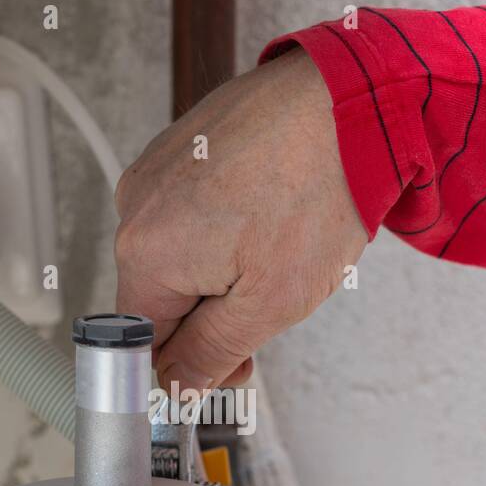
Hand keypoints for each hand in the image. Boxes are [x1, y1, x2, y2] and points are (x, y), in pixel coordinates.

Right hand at [114, 48, 367, 391]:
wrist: (350, 98)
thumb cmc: (317, 188)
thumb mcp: (270, 302)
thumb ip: (211, 354)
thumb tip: (178, 387)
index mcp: (145, 253)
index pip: (145, 343)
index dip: (193, 364)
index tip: (234, 364)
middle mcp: (135, 208)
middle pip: (161, 298)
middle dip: (214, 313)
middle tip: (273, 299)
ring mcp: (156, 171)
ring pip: (180, 256)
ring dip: (224, 268)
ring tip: (277, 243)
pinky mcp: (180, 147)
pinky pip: (192, 212)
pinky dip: (228, 225)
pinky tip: (269, 211)